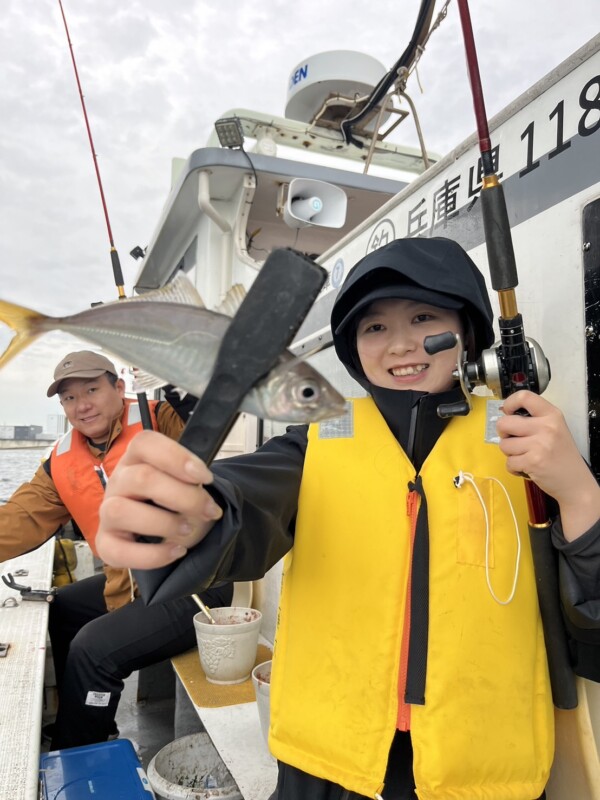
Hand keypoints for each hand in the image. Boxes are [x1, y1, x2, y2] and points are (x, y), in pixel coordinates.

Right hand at [96, 430, 222, 568]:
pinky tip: (176, 551)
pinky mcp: (106, 542)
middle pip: (141, 478)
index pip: (145, 443)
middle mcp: (118, 481)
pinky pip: (118, 551)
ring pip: (121, 511)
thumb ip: (193, 482)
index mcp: (137, 458)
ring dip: (163, 522)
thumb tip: (204, 497)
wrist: (164, 529)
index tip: (206, 477)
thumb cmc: (175, 500)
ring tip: (187, 529)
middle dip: (184, 496)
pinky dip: (152, 555)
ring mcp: (107, 512)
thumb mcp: (187, 483)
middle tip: (208, 510)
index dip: (178, 458)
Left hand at [496, 391, 599, 538]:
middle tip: (514, 440)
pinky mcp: (533, 462)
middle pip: (504, 423)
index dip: (509, 403)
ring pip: (504, 445)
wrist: (575, 482)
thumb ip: (534, 420)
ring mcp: (539, 444)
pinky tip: (526, 467)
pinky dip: (514, 468)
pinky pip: (508, 462)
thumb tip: (504, 414)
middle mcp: (546, 427)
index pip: (524, 397)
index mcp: (552, 415)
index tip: (507, 412)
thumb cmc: (561, 455)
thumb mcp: (555, 429)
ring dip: (510, 453)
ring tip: (525, 456)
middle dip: (504, 434)